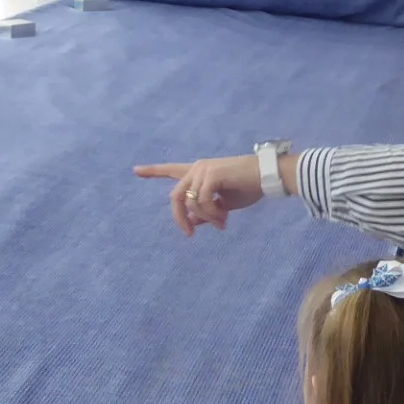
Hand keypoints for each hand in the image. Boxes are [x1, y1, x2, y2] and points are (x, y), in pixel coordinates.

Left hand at [135, 155, 264, 235]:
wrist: (267, 176)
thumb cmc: (249, 188)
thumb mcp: (223, 205)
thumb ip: (205, 212)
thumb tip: (191, 223)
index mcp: (199, 172)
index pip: (172, 170)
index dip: (153, 171)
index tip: (135, 170)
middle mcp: (198, 168)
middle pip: (175, 197)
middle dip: (180, 218)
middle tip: (189, 235)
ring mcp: (203, 170)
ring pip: (191, 203)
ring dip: (206, 218)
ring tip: (222, 223)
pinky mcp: (211, 174)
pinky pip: (202, 202)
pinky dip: (212, 214)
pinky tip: (224, 217)